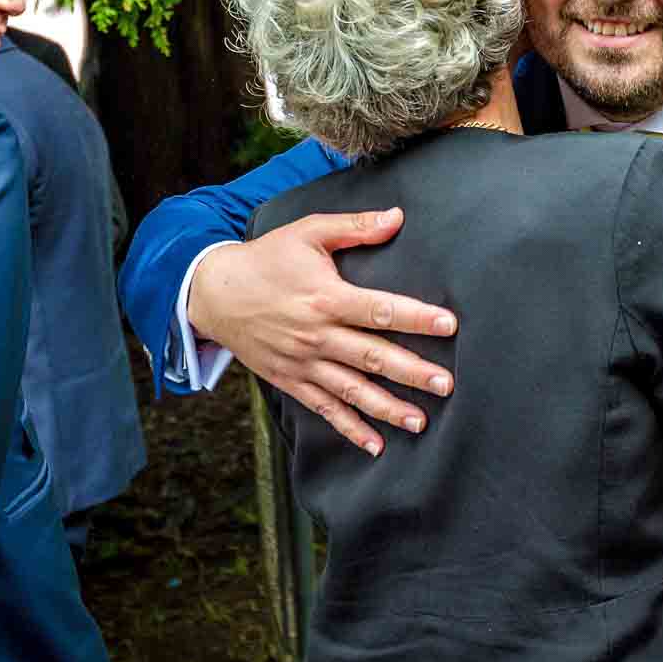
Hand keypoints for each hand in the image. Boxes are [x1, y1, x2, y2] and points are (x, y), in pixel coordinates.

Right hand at [187, 209, 457, 455]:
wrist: (213, 292)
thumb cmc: (266, 258)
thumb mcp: (308, 232)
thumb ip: (355, 226)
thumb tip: (397, 217)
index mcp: (326, 297)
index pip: (380, 310)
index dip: (417, 317)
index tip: (449, 325)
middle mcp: (317, 335)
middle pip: (372, 356)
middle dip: (412, 372)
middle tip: (446, 384)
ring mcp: (303, 362)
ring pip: (352, 390)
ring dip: (387, 408)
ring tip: (420, 420)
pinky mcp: (291, 380)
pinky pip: (324, 409)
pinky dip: (350, 429)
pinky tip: (376, 444)